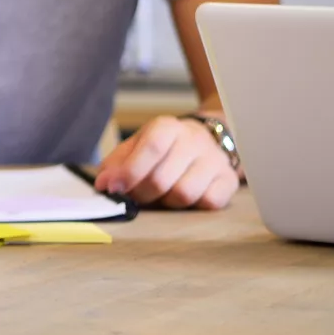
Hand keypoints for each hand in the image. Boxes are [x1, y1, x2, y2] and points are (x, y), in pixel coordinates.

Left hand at [93, 115, 238, 209]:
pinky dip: (192, 207)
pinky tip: (185, 198)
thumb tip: (103, 184)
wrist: (206, 141)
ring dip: (166, 202)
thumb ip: (116, 163)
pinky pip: (209, 203)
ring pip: (184, 194)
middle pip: (162, 178)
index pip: (151, 147)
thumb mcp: (136, 146)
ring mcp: (215, 160)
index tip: (112, 188)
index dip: (130, 171)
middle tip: (135, 197)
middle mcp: (194, 140)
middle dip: (142, 194)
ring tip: (162, 195)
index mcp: (167, 127)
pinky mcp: (229, 180)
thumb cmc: (164, 148)